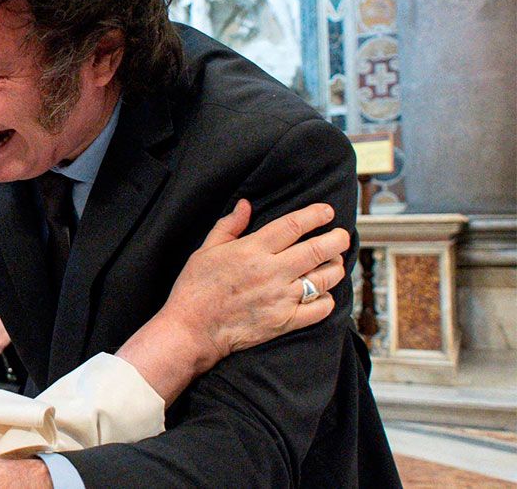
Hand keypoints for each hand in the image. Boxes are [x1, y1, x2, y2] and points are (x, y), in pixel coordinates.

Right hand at [117, 200, 347, 402]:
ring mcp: (282, 298)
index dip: (316, 215)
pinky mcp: (285, 322)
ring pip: (325, 278)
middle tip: (343, 236)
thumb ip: (229, 226)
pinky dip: (328, 300)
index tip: (327, 212)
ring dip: (336, 267)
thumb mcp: (206, 250)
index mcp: (252, 250)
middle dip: (337, 239)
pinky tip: (324, 293)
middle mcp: (272, 271)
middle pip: (319, 249)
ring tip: (335, 262)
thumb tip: (246, 205)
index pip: (294, 225)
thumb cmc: (195, 288)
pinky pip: (320, 309)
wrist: (192, 330)